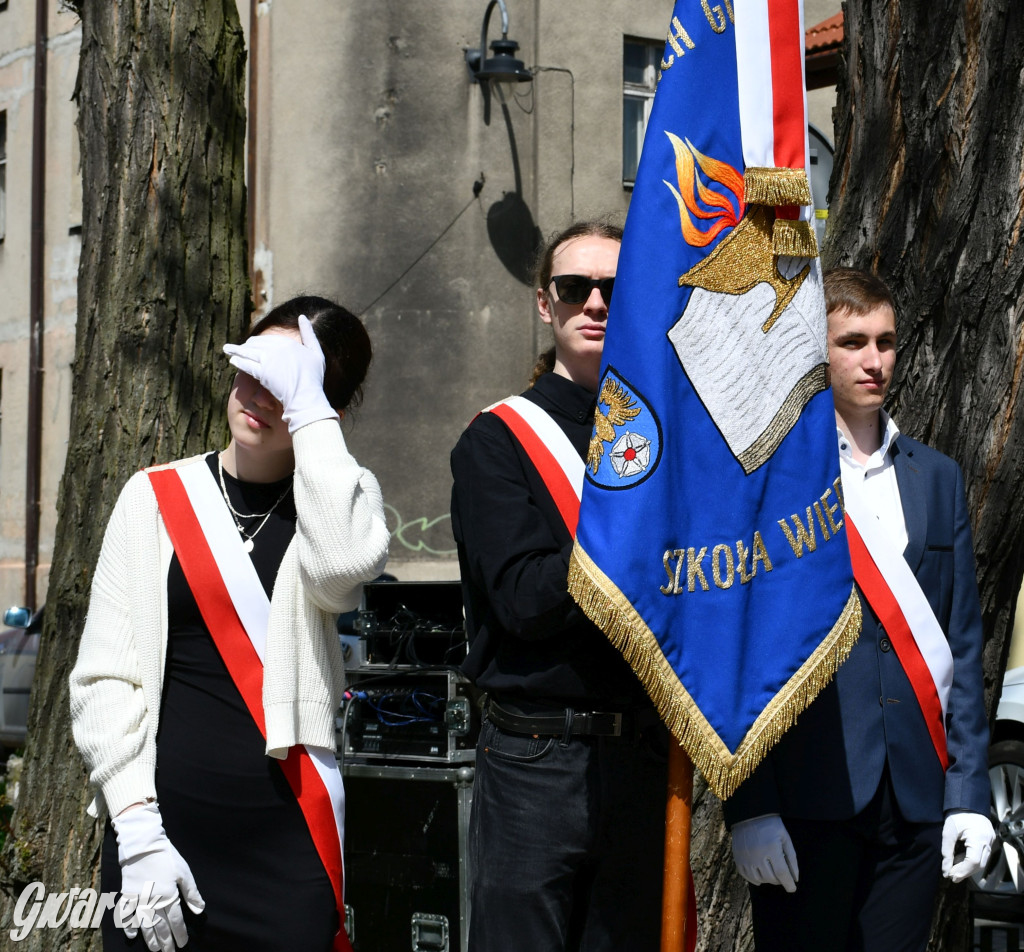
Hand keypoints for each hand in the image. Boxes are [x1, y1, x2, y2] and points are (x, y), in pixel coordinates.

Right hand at [112, 802, 204, 951]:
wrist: (143, 846)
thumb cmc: (166, 857)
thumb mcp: (184, 873)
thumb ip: (192, 893)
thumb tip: (200, 910)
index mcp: (169, 896)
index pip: (176, 921)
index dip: (180, 933)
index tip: (182, 944)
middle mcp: (153, 902)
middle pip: (160, 927)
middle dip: (166, 941)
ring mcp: (138, 901)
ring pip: (144, 926)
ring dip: (150, 939)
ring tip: (155, 949)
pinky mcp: (127, 896)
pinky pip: (126, 916)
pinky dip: (129, 927)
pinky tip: (132, 936)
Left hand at [223, 314, 338, 432]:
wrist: (306, 396)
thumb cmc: (313, 378)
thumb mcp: (316, 352)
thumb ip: (309, 334)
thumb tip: (302, 317)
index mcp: (287, 343)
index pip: (267, 339)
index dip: (258, 342)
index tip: (251, 344)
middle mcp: (276, 348)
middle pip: (255, 344)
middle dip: (246, 345)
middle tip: (237, 348)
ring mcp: (268, 360)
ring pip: (248, 352)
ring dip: (236, 351)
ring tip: (228, 350)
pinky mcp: (261, 372)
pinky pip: (246, 364)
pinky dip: (238, 361)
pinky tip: (232, 360)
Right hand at [731, 813, 798, 892]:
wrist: (749, 814)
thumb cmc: (771, 825)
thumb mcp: (785, 838)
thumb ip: (791, 859)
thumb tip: (795, 879)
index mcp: (771, 847)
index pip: (782, 873)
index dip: (789, 884)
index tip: (793, 888)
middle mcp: (757, 854)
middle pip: (771, 878)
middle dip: (779, 880)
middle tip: (782, 875)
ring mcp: (746, 856)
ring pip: (759, 879)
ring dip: (767, 880)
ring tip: (771, 873)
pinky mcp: (737, 857)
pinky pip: (746, 875)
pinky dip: (754, 879)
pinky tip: (759, 875)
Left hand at [942, 811, 995, 881]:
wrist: (967, 803)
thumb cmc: (957, 815)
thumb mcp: (948, 832)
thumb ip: (947, 851)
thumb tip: (945, 869)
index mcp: (979, 838)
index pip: (974, 861)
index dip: (962, 870)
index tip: (951, 875)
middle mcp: (988, 842)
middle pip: (979, 864)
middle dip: (965, 872)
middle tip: (952, 876)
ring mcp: (990, 841)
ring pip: (981, 861)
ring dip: (967, 867)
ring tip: (953, 871)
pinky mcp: (988, 841)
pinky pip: (981, 855)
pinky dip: (970, 860)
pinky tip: (959, 861)